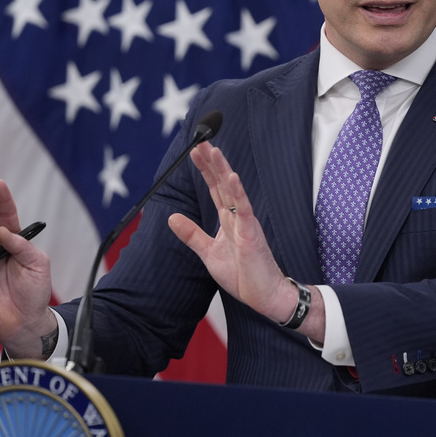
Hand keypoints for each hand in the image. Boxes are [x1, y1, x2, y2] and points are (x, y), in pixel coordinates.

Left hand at [168, 142, 300, 325]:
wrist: (263, 295)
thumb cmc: (243, 275)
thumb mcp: (208, 253)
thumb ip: (192, 234)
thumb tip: (171, 217)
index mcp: (227, 219)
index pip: (214, 188)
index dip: (205, 169)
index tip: (194, 151)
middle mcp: (237, 216)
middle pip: (221, 183)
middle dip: (211, 162)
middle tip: (200, 141)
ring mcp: (245, 223)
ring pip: (232, 190)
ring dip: (222, 170)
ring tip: (213, 150)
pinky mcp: (251, 233)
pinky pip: (244, 209)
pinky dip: (238, 192)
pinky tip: (231, 177)